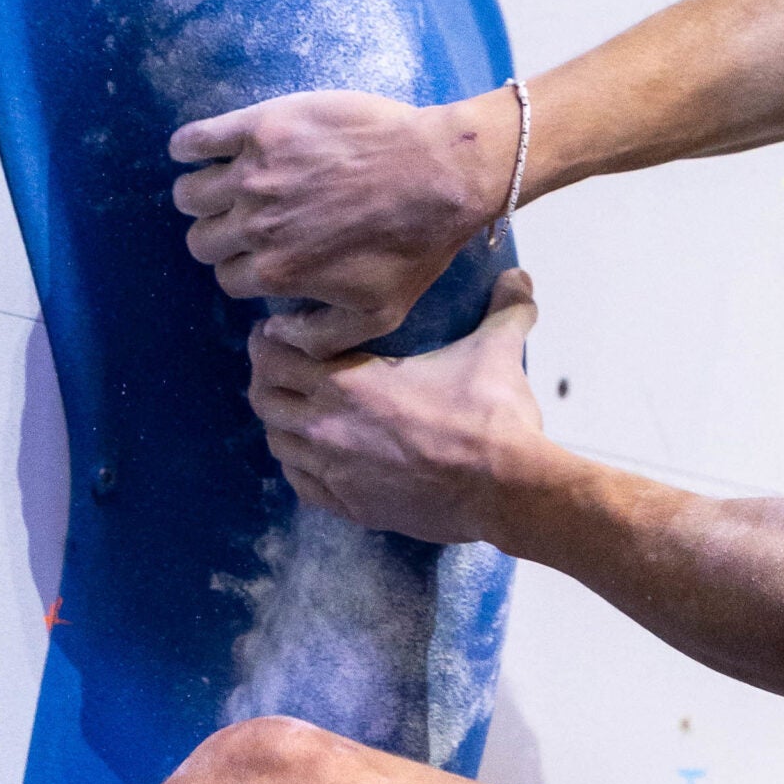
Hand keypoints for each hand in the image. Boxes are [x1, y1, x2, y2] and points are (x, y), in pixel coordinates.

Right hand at [169, 88, 517, 355]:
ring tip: (228, 187)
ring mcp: (255, 173)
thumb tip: (270, 335)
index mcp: (276, 271)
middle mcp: (255, 225)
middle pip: (203, 238)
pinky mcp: (263, 127)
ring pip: (192, 193)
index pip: (228, 277)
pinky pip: (197, 140)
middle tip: (249, 221)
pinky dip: (188, 146)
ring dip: (202, 195)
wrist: (444, 172)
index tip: (264, 253)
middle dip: (221, 237)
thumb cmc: (418, 244)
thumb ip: (319, 338)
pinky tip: (196, 150)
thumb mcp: (379, 315)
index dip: (246, 268)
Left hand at [246, 269, 551, 544]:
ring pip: (278, 443)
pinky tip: (316, 456)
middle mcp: (327, 427)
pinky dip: (300, 465)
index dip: (272, 338)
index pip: (274, 354)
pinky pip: (300, 484)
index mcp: (348, 382)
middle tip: (286, 364)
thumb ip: (503, 307)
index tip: (281, 329)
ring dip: (282, 421)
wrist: (505, 488)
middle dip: (268, 377)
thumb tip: (518, 276)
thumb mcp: (496, 349)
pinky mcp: (350, 506)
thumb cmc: (491, 416)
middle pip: (264, 398)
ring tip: (301, 407)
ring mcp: (335, 472)